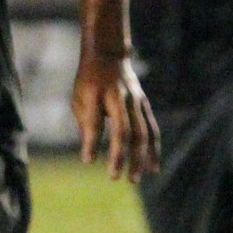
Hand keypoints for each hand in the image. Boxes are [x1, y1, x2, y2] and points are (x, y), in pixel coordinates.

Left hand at [73, 53, 159, 181]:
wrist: (109, 53)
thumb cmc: (89, 80)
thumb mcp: (78, 96)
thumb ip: (85, 123)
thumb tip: (90, 153)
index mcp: (95, 91)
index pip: (94, 120)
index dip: (91, 141)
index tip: (87, 161)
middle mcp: (117, 96)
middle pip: (122, 129)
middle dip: (119, 154)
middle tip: (113, 177)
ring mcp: (134, 99)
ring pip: (141, 132)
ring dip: (138, 158)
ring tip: (133, 178)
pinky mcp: (144, 104)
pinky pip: (152, 130)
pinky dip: (153, 150)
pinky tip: (153, 169)